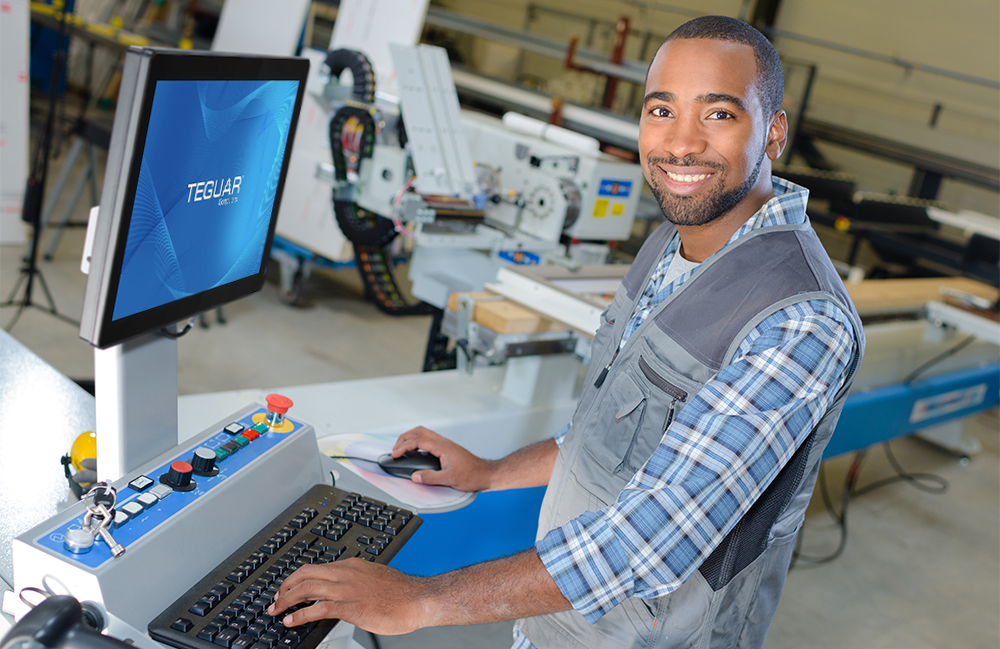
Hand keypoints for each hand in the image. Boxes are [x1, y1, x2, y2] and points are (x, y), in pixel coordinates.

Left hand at [268, 560, 430, 634]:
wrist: (418, 599)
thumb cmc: (402, 593)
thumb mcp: (376, 578)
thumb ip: (358, 581)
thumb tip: (345, 591)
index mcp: (352, 565)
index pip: (317, 567)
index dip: (298, 578)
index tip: (289, 588)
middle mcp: (346, 573)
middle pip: (305, 574)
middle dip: (285, 586)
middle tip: (276, 598)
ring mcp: (347, 589)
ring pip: (307, 589)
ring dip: (286, 600)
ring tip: (276, 610)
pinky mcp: (350, 606)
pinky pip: (317, 609)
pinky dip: (300, 615)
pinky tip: (291, 621)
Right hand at [392, 426, 494, 491]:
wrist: (485, 474)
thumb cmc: (472, 475)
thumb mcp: (449, 479)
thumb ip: (430, 478)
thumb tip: (415, 476)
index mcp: (442, 446)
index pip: (417, 441)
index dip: (403, 446)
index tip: (394, 454)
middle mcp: (443, 442)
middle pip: (419, 431)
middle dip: (404, 438)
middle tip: (395, 449)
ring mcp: (445, 444)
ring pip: (424, 433)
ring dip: (411, 438)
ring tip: (402, 449)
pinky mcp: (447, 448)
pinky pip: (429, 439)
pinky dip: (418, 442)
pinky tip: (416, 452)